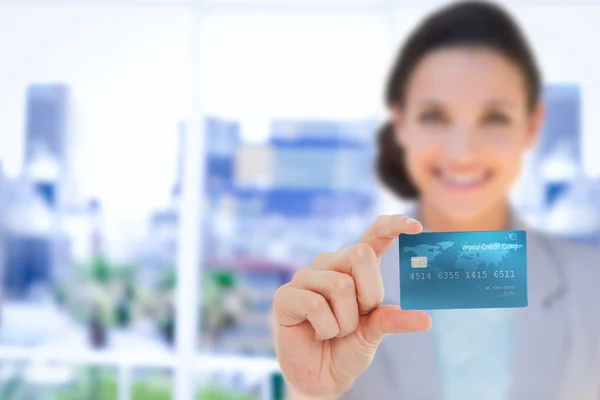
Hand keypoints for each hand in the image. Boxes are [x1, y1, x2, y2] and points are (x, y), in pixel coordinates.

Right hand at [272, 215, 431, 397]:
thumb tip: (425, 320)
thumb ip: (393, 319)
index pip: (374, 235)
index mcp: (354, 267)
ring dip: (345, 321)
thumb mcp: (375, 332)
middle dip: (368, 295)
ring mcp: (305, 277)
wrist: (322, 376)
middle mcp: (329, 264)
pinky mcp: (285, 295)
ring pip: (340, 284)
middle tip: (357, 317)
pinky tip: (317, 333)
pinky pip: (315, 303)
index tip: (416, 226)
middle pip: (360, 254)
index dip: (393, 225)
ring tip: (333, 330)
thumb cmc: (348, 348)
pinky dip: (326, 328)